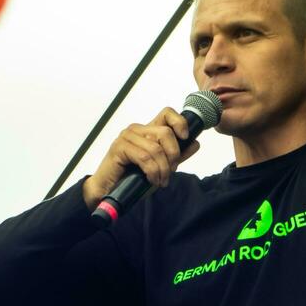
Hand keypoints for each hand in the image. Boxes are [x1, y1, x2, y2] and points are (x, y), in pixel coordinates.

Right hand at [83, 108, 199, 209]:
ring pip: (156, 148)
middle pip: (165, 132)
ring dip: (162, 169)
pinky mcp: (119, 147)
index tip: (185, 137)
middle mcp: (137, 129)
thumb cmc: (133, 178)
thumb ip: (177, 155)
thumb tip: (196, 143)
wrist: (109, 191)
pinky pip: (145, 157)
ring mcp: (127, 137)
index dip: (180, 122)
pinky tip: (152, 180)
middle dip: (173, 155)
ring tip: (160, 181)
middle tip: (170, 173)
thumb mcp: (161, 166)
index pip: (167, 113)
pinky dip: (152, 172)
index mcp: (147, 130)